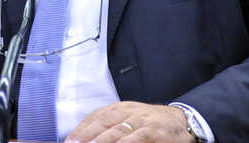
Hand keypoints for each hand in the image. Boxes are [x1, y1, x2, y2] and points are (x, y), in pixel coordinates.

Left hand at [65, 101, 192, 142]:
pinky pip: (136, 138)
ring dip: (100, 141)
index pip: (94, 118)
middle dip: (86, 138)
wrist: (180, 120)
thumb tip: (82, 138)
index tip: (69, 142)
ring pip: (116, 132)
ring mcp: (140, 121)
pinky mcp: (153, 131)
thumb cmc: (148, 123)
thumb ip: (107, 127)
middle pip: (101, 125)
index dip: (79, 131)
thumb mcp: (127, 119)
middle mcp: (127, 112)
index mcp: (117, 108)